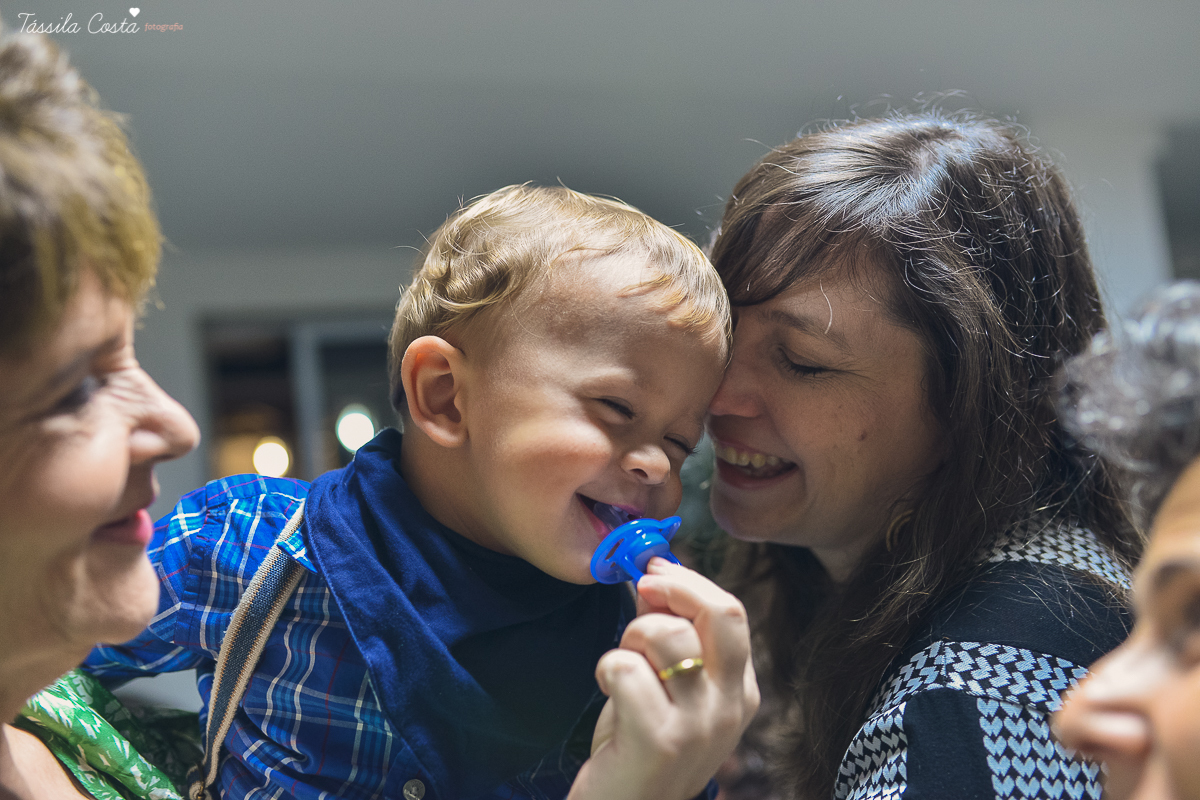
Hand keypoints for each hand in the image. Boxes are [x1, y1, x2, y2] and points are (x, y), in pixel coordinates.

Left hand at [568, 559, 759, 799]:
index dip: (689, 582)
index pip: (731, 612)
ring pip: (665, 636)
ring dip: (629, 637)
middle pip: (720, 613)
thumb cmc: (639, 744)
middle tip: (641, 588)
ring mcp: (699, 726)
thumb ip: (667, 632)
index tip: (655, 570)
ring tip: (622, 666)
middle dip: (673, 588)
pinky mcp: (660, 741)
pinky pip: (626, 668)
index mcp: (741, 691)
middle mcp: (730, 708)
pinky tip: (607, 687)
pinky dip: (607, 667)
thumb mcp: (665, 685)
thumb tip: (654, 577)